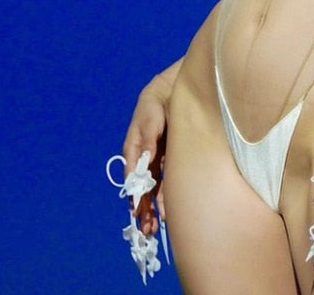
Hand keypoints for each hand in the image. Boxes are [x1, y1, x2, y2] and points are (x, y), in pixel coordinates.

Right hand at [122, 82, 169, 233]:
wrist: (181, 86)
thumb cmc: (161, 98)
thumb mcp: (151, 112)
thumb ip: (148, 133)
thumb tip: (144, 157)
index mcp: (136, 144)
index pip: (132, 172)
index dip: (134, 191)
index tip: (136, 209)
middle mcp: (147, 154)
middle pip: (142, 184)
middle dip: (142, 207)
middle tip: (144, 227)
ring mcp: (160, 157)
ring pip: (155, 186)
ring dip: (153, 207)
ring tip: (153, 227)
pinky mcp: (174, 157)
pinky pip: (170, 179)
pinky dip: (167, 195)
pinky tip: (168, 211)